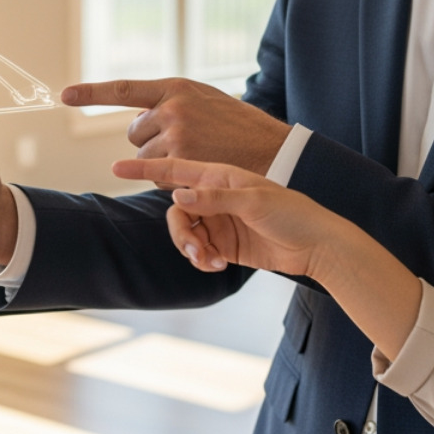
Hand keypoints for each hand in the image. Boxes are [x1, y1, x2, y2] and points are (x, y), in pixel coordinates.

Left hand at [63, 77, 291, 174]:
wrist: (271, 149)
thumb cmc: (236, 126)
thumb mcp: (205, 100)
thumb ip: (172, 103)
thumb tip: (137, 117)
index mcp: (175, 87)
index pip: (124, 89)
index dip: (91, 93)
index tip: (63, 95)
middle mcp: (171, 108)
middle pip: (134, 133)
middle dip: (151, 141)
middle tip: (186, 142)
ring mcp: (175, 135)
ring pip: (144, 157)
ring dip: (162, 161)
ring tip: (196, 154)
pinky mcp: (180, 162)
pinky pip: (158, 175)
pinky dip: (171, 178)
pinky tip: (197, 168)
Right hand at [111, 156, 347, 278]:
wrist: (317, 246)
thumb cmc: (292, 214)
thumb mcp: (255, 201)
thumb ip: (215, 198)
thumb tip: (177, 194)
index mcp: (220, 176)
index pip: (176, 169)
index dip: (145, 168)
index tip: (115, 167)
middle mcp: (214, 197)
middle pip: (176, 211)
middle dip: (179, 231)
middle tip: (194, 248)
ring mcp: (218, 221)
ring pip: (184, 233)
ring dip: (190, 249)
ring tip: (208, 261)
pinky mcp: (223, 245)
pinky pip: (197, 251)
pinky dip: (200, 259)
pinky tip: (216, 266)